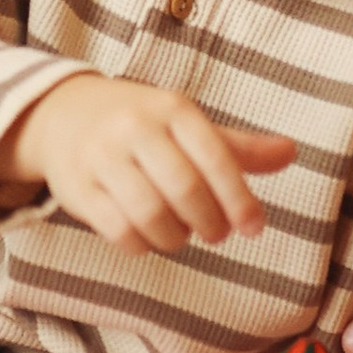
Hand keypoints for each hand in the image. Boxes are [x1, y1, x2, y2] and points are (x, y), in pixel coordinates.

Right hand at [0, 75, 294, 254]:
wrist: (62, 115)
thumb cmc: (140, 124)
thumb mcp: (186, 124)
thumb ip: (236, 146)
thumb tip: (290, 153)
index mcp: (171, 108)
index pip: (216, 156)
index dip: (239, 198)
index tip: (254, 228)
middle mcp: (135, 128)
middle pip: (184, 189)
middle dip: (209, 222)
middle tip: (217, 234)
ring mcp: (102, 157)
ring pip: (150, 214)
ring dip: (176, 237)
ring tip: (181, 235)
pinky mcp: (78, 188)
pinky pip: (118, 230)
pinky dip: (142, 244)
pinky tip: (149, 238)